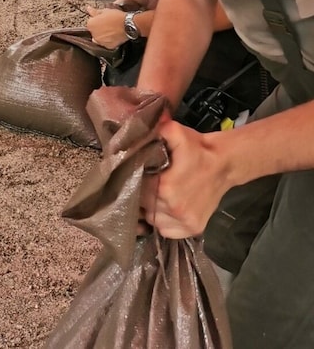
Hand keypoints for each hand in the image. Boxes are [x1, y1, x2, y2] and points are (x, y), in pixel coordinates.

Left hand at [84, 6, 126, 48]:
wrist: (128, 25)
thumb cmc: (117, 17)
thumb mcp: (105, 11)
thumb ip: (95, 11)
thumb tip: (89, 9)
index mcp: (91, 24)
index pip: (90, 23)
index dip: (97, 21)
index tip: (102, 20)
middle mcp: (94, 34)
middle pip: (94, 31)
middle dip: (99, 28)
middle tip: (107, 25)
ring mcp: (101, 42)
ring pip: (99, 38)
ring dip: (103, 35)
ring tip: (111, 30)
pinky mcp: (108, 46)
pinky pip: (106, 44)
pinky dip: (109, 40)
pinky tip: (113, 35)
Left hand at [140, 119, 228, 237]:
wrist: (224, 164)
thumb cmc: (197, 149)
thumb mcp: (176, 132)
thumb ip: (157, 130)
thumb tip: (142, 128)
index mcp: (165, 187)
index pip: (136, 188)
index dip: (133, 180)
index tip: (135, 172)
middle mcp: (173, 209)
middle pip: (143, 205)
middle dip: (141, 194)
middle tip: (146, 182)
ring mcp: (184, 222)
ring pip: (153, 220)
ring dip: (151, 209)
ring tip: (155, 194)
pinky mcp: (193, 229)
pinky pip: (167, 231)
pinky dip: (163, 222)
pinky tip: (165, 207)